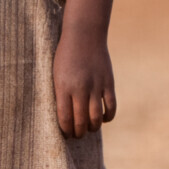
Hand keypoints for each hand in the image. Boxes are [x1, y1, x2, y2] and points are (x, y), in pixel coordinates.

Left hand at [53, 24, 116, 138]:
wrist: (84, 34)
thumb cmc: (66, 55)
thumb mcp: (56, 74)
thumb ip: (60, 94)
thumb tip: (66, 117)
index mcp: (63, 87)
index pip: (65, 118)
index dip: (66, 131)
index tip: (66, 134)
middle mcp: (80, 88)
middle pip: (80, 121)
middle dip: (78, 133)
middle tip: (77, 134)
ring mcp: (96, 86)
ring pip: (96, 118)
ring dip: (92, 128)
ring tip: (89, 128)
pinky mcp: (108, 83)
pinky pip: (111, 107)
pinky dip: (108, 117)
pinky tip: (103, 118)